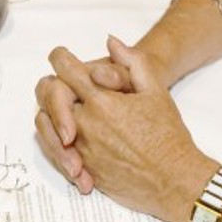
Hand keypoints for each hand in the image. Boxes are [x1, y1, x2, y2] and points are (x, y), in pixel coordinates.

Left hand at [37, 40, 208, 221]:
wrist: (175, 179)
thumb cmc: (168, 134)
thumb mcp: (156, 90)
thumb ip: (132, 61)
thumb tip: (110, 42)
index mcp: (103, 101)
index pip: (66, 70)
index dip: (61, 58)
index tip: (62, 57)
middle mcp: (87, 125)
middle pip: (49, 96)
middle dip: (53, 87)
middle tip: (64, 86)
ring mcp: (83, 149)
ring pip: (47, 127)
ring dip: (52, 116)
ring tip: (65, 113)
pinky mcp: (85, 170)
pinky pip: (57, 154)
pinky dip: (59, 145)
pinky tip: (71, 141)